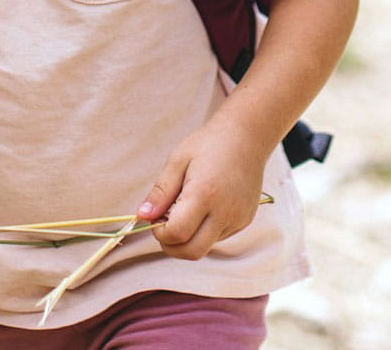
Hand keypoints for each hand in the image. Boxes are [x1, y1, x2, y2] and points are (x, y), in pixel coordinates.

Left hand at [136, 117, 270, 259]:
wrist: (247, 137)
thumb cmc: (209, 144)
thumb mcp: (178, 160)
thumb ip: (161, 192)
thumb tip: (143, 216)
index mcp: (205, 194)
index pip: (177, 234)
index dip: (159, 232)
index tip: (155, 218)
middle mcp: (225, 212)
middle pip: (192, 252)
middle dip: (171, 246)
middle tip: (164, 225)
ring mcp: (238, 219)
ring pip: (205, 247)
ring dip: (188, 238)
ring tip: (185, 211)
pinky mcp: (245, 221)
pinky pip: (218, 238)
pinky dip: (204, 232)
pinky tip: (203, 209)